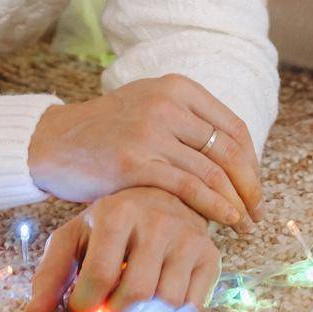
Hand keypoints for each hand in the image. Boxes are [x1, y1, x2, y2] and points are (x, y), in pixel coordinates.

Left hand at [23, 187, 221, 311]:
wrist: (162, 197)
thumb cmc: (111, 224)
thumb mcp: (76, 238)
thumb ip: (51, 275)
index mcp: (116, 212)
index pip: (100, 277)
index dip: (86, 305)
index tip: (83, 305)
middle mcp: (156, 220)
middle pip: (136, 294)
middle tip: (111, 306)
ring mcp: (187, 235)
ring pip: (166, 303)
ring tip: (137, 294)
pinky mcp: (210, 253)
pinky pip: (193, 305)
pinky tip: (162, 289)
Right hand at [27, 73, 260, 231]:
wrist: (54, 141)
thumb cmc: (107, 132)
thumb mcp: (150, 107)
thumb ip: (188, 122)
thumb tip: (236, 156)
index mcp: (177, 86)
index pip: (232, 127)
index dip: (251, 162)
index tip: (255, 189)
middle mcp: (167, 103)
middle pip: (228, 149)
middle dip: (250, 186)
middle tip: (259, 213)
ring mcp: (151, 130)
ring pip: (212, 170)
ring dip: (237, 203)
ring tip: (245, 225)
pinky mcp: (135, 160)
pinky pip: (189, 187)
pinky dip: (214, 207)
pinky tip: (225, 221)